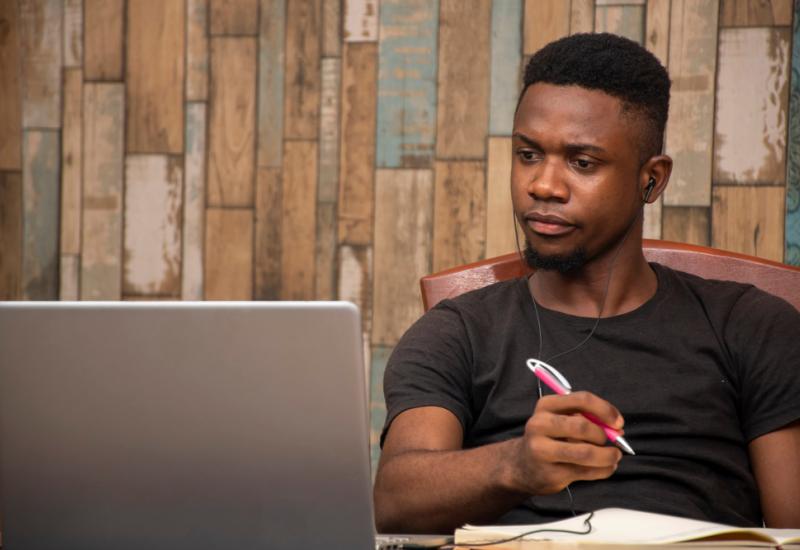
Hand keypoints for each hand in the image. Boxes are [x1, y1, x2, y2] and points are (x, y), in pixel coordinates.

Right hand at [509, 391, 623, 494]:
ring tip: (614, 457)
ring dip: (608, 456)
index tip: (618, 422)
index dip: (605, 410)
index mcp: (546, 406)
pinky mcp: (551, 473)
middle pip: (582, 427)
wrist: (522, 465)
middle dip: (604, 435)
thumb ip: (587, 418)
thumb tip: (617, 428)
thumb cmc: (550, 438)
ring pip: (586, 453)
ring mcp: (542, 451)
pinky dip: (604, 470)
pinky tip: (605, 467)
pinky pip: (586, 472)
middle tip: (613, 441)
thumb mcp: (561, 419)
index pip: (581, 400)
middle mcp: (539, 425)